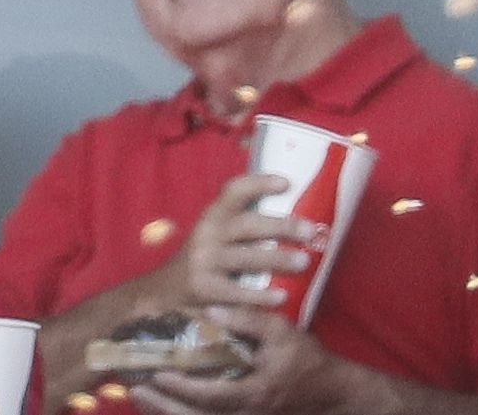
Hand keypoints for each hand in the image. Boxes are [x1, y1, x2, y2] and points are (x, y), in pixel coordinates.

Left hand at [132, 311, 378, 414]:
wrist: (329, 391)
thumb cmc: (305, 360)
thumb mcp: (282, 333)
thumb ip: (249, 321)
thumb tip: (212, 312)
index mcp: (252, 395)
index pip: (209, 396)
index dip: (181, 387)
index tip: (157, 371)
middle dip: (163, 405)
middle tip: (134, 386)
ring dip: (168, 411)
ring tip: (140, 394)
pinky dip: (183, 413)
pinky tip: (164, 403)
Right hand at [173, 173, 324, 318]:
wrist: (167, 290)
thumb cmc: (205, 257)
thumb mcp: (215, 232)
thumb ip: (241, 223)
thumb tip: (291, 210)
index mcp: (212, 215)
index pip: (234, 191)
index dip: (259, 183)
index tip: (287, 182)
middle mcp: (207, 233)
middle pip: (247, 225)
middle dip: (281, 226)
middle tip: (310, 230)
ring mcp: (204, 261)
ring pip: (246, 257)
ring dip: (278, 259)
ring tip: (304, 261)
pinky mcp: (204, 288)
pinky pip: (237, 291)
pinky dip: (261, 294)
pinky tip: (282, 295)